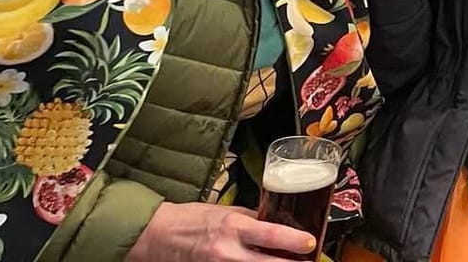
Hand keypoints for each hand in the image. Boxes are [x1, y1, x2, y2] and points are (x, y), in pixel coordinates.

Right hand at [127, 202, 317, 260]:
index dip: (294, 240)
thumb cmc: (191, 220)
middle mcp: (227, 251)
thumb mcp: (226, 211)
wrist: (157, 236)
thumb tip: (279, 221)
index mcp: (233, 227)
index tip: (310, 242)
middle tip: (307, 261)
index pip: (271, 234)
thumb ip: (252, 218)